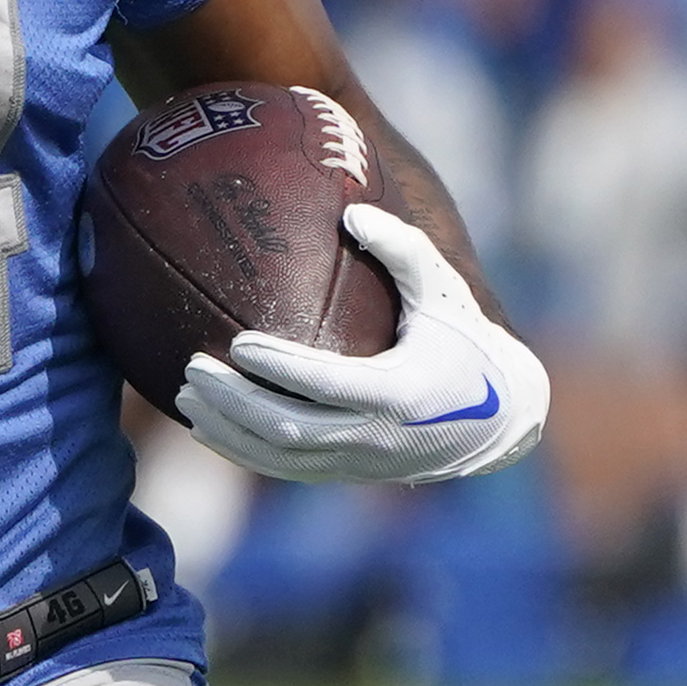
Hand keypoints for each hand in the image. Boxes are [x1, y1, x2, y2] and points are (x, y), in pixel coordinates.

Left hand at [178, 203, 549, 485]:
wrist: (499, 419)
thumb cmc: (466, 342)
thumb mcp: (444, 292)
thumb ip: (402, 248)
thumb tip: (350, 209)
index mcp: (400, 393)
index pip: (326, 385)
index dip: (278, 369)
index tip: (237, 342)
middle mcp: (376, 437)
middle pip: (288, 428)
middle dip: (235, 402)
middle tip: (192, 367)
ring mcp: (360, 463)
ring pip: (280, 458)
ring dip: (228, 431)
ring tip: (187, 397)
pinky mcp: (349, 475)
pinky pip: (286, 470)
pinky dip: (244, 452)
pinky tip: (209, 427)